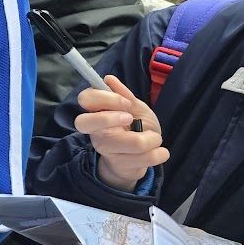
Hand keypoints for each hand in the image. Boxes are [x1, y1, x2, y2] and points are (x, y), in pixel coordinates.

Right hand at [74, 75, 167, 191]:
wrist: (141, 158)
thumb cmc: (136, 127)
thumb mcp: (136, 108)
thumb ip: (124, 95)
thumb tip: (109, 79)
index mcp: (97, 112)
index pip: (85, 99)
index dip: (105, 98)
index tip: (126, 103)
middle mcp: (95, 131)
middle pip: (83, 122)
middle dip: (109, 118)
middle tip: (130, 119)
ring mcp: (105, 149)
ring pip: (128, 143)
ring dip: (151, 139)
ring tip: (155, 139)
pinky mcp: (118, 164)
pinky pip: (142, 159)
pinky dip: (158, 154)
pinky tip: (159, 152)